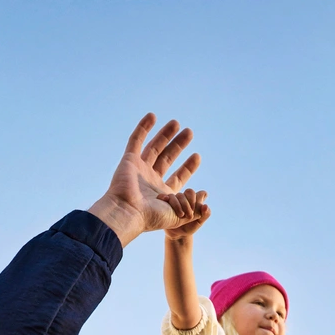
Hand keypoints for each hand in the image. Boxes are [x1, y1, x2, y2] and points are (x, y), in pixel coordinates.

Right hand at [88, 113, 202, 245]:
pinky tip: (153, 116)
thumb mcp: (180, 216)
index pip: (178, 177)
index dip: (188, 167)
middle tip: (189, 132)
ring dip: (165, 134)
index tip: (197, 156)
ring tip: (177, 123)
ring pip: (154, 147)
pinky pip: (136, 140)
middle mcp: (150, 180)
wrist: (128, 213)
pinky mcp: (129, 160)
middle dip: (178, 145)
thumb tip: (206, 198)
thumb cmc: (152, 217)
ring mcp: (139, 170)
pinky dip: (143, 128)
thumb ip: (195, 208)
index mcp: (163, 194)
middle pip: (167, 158)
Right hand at [159, 189, 211, 238]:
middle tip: (189, 215)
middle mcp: (187, 199)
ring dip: (180, 204)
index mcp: (196, 201)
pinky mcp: (166, 203)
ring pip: (178, 195)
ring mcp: (176, 200)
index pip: (201, 194)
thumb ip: (205, 214)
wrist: (178, 234)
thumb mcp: (199, 223)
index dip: (199, 199)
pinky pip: (163, 196)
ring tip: (181, 216)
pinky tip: (165, 200)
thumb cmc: (189, 227)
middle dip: (190, 202)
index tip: (196, 210)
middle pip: (189, 192)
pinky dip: (163, 196)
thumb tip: (205, 206)